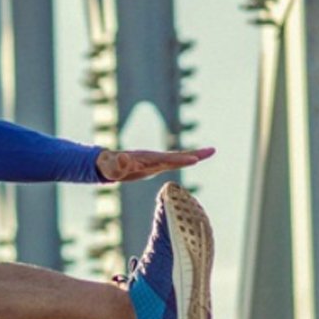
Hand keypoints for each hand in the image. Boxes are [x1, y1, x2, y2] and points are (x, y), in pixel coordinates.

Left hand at [96, 145, 213, 182]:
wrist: (106, 164)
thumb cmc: (108, 167)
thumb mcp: (111, 168)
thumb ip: (117, 164)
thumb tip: (123, 158)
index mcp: (146, 158)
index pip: (166, 159)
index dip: (179, 161)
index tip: (194, 160)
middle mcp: (153, 157)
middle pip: (177, 156)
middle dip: (194, 154)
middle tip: (212, 150)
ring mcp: (155, 161)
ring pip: (177, 158)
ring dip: (194, 156)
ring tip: (211, 152)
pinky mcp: (155, 165)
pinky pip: (173, 163)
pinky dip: (186, 160)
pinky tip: (196, 160)